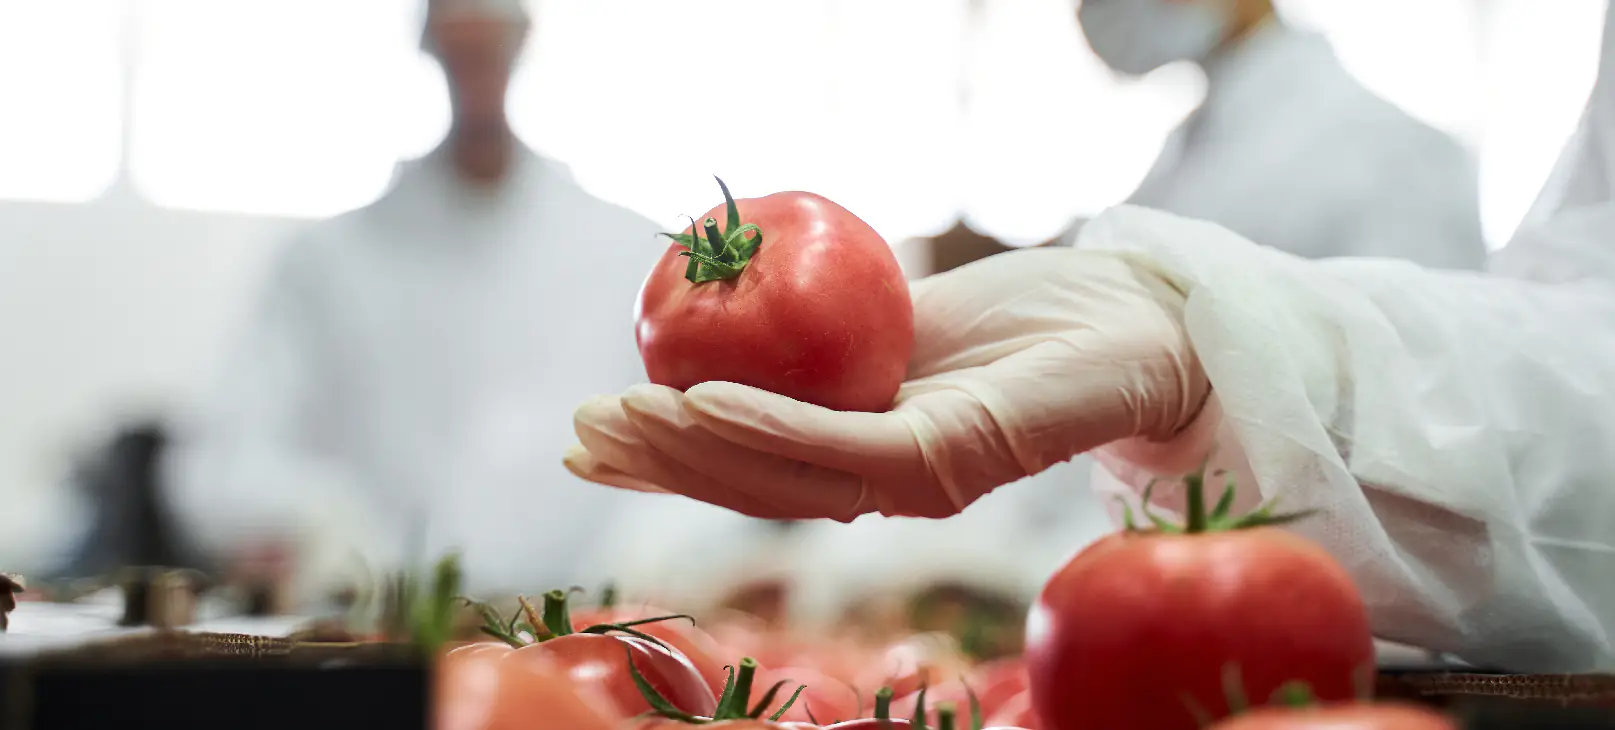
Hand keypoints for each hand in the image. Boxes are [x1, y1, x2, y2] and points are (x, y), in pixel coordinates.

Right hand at [565, 247, 1208, 520]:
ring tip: (619, 421)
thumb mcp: (910, 322)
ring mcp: (920, 479)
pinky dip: (764, 424)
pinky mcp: (954, 458)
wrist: (1146, 323)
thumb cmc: (1031, 320)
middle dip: (659, 465)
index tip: (599, 432)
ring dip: (691, 449)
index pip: (756, 466)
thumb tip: (746, 325)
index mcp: (874, 456)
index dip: (673, 457)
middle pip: (754, 485)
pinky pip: (840, 446)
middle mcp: (890, 482)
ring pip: (783, 477)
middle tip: (579, 437)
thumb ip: (840, 344)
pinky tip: (701, 400)